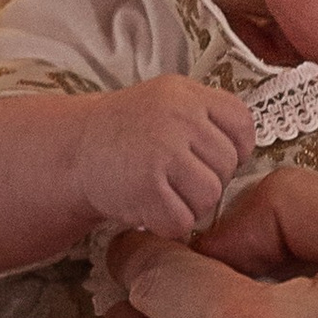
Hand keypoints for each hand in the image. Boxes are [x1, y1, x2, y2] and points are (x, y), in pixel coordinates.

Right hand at [73, 78, 255, 239]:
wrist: (73, 152)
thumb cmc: (124, 133)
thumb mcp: (166, 102)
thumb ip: (206, 117)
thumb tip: (244, 151)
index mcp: (186, 94)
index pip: (242, 125)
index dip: (233, 149)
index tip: (208, 158)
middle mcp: (177, 117)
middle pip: (227, 165)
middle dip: (208, 180)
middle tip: (176, 179)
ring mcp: (162, 151)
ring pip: (210, 196)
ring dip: (190, 205)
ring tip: (164, 193)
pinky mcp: (147, 187)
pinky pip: (183, 220)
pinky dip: (168, 224)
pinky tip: (149, 208)